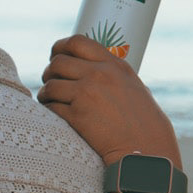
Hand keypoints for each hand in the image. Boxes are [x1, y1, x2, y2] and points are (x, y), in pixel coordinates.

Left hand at [39, 36, 179, 165]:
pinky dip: (48, 110)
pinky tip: (53, 114)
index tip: (55, 55)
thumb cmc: (143, 123)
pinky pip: (51, 107)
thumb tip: (90, 68)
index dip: (60, 47)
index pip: (77, 42)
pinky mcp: (77, 115)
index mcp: (114, 65)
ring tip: (49, 100)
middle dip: (49, 72)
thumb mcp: (133, 87)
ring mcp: (87, 94)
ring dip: (46, 93)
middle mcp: (99, 75)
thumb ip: (112, 74)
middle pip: (58, 62)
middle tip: (51, 82)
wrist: (146, 150)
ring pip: (50, 85)